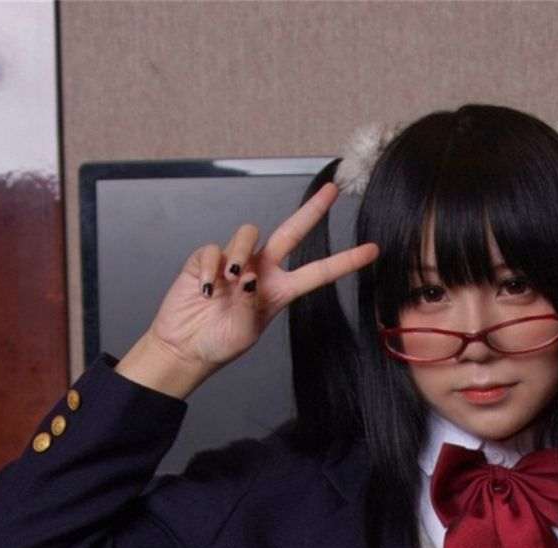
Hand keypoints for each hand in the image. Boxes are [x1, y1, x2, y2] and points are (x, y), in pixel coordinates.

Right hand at [148, 182, 379, 374]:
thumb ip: (251, 303)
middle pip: (291, 232)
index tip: (371, 250)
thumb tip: (248, 275)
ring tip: (232, 282)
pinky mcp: (207, 258)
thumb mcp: (245, 331)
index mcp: (279, 290)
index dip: (344, 261)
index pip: (317, 272)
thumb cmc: (219, 343)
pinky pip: (213, 251)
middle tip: (333, 191)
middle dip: (312, 211)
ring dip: (241, 255)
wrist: (186, 347)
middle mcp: (262, 270)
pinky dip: (209, 270)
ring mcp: (235, 261)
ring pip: (248, 234)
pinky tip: (204, 289)